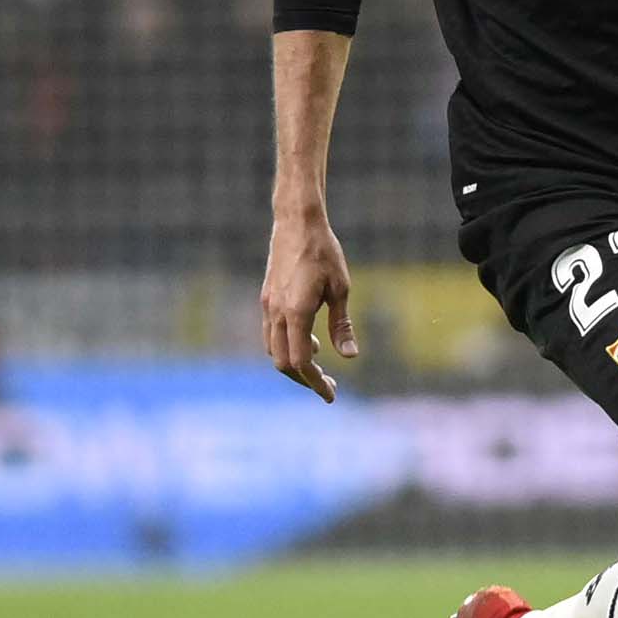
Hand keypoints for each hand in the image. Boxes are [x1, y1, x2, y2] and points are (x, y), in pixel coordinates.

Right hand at [261, 210, 358, 402]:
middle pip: (283, 363)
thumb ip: (342, 325)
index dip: (315, 382)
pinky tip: (310, 338)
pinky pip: (272, 333)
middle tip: (329, 385)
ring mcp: (268, 306)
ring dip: (294, 363)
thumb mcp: (341, 288)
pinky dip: (288, 345)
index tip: (330, 395)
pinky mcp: (267, 298)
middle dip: (304, 378)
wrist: (296, 222)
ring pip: (274, 350)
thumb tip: (350, 357)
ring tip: (320, 363)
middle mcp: (276, 313)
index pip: (301, 362)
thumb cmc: (323, 252)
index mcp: (295, 313)